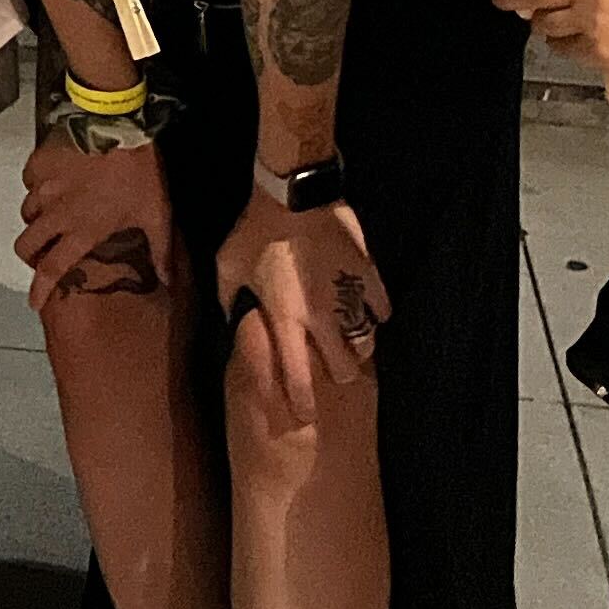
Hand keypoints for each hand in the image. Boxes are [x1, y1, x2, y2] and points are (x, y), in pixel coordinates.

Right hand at [17, 134, 175, 310]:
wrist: (116, 124)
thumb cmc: (138, 173)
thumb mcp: (157, 214)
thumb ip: (161, 250)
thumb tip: (168, 280)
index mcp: (82, 231)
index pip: (52, 268)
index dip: (40, 290)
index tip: (34, 304)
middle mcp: (56, 214)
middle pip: (27, 244)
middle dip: (30, 255)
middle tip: (41, 254)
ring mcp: (44, 187)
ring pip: (26, 213)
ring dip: (35, 221)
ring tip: (49, 218)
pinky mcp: (40, 162)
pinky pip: (28, 182)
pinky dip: (35, 188)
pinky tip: (50, 185)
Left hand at [214, 195, 386, 433]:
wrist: (294, 194)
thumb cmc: (254, 230)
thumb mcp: (227, 264)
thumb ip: (227, 297)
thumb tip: (228, 316)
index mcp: (286, 319)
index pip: (296, 375)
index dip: (302, 400)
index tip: (306, 414)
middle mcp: (321, 317)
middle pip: (344, 367)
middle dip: (340, 374)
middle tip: (334, 369)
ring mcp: (348, 297)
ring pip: (366, 341)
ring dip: (359, 346)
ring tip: (352, 342)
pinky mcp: (367, 275)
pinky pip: (381, 307)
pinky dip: (377, 314)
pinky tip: (370, 311)